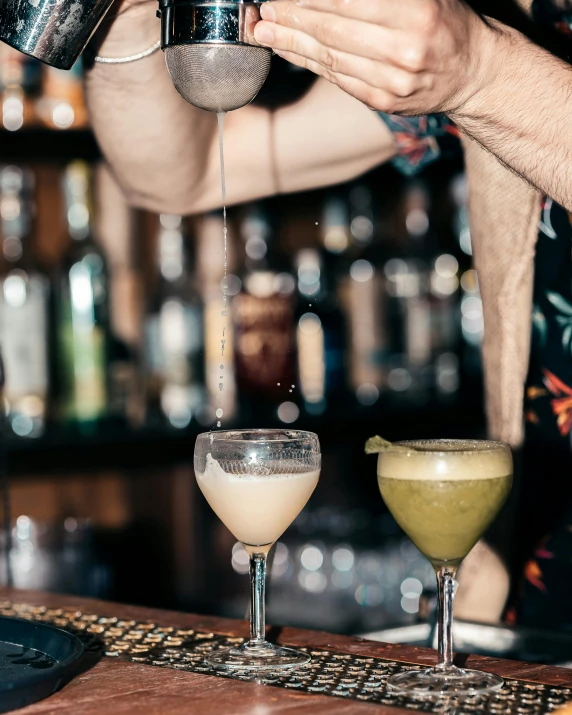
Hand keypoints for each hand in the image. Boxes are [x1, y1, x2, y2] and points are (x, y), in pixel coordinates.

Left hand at [253, 0, 494, 115]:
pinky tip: (288, 50)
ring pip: (331, 56)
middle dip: (293, 17)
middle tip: (265, 9)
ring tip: (265, 30)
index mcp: (417, 10)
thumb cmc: (444, 21)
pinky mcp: (383, 101)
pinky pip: (337, 78)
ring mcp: (393, 79)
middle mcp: (405, 47)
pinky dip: (309, 63)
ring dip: (292, 42)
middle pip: (333, 27)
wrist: (472, 73)